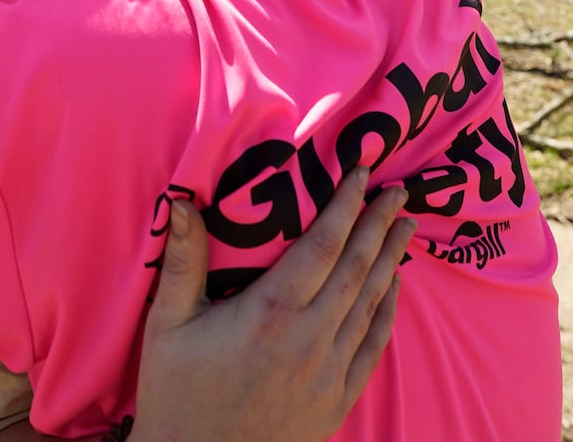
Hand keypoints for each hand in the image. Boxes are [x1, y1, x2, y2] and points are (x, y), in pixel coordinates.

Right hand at [131, 168, 413, 441]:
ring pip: (370, 302)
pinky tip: (395, 287)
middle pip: (357, 267)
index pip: (322, 244)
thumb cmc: (177, 396)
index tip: (362, 172)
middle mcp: (308, 339)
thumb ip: (182, 261)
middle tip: (398, 189)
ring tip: (405, 225)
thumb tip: (180, 202)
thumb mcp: (166, 326)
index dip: (346, 205)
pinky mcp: (336, 399)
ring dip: (391, 260)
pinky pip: (373, 345)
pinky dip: (387, 310)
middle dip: (379, 223)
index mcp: (270, 313)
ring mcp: (328, 372)